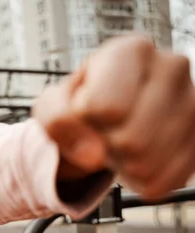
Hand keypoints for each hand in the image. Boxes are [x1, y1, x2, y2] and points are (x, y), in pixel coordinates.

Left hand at [34, 34, 194, 199]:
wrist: (104, 120)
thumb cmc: (78, 105)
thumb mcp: (52, 107)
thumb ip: (58, 122)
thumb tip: (93, 155)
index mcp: (131, 51)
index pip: (105, 107)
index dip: (85, 120)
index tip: (85, 110)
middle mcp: (172, 69)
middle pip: (131, 140)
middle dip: (105, 145)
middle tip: (102, 131)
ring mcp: (193, 104)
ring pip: (148, 163)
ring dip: (121, 164)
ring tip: (117, 143)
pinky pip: (163, 181)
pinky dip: (138, 180)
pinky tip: (135, 158)